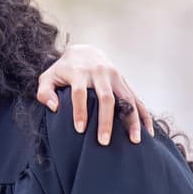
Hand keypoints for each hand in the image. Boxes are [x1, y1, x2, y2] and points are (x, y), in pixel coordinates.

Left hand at [36, 43, 153, 145]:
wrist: (85, 52)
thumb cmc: (63, 70)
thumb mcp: (48, 78)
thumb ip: (45, 92)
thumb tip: (55, 108)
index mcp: (79, 72)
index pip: (80, 93)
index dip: (80, 111)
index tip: (80, 130)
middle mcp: (100, 73)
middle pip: (106, 98)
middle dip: (106, 120)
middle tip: (103, 142)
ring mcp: (116, 78)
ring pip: (127, 99)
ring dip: (132, 120)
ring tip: (134, 141)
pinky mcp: (125, 83)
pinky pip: (138, 100)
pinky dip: (144, 116)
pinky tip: (147, 133)